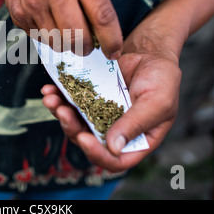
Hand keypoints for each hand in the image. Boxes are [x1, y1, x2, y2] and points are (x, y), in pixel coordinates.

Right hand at [0, 0, 122, 57]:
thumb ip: (93, 0)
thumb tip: (105, 38)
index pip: (102, 15)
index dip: (111, 39)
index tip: (114, 52)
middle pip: (77, 35)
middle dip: (86, 48)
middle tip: (87, 47)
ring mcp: (34, 1)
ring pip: (58, 42)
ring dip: (66, 45)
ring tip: (66, 32)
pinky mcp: (20, 14)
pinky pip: (41, 40)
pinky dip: (49, 38)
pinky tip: (49, 23)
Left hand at [41, 32, 180, 171]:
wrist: (150, 53)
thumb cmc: (162, 79)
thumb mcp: (156, 102)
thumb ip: (136, 125)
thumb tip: (113, 147)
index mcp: (137, 141)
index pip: (116, 160)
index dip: (98, 155)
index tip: (85, 139)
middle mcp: (115, 132)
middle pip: (89, 141)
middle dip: (72, 128)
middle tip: (62, 112)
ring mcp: (100, 115)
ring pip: (75, 123)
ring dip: (60, 113)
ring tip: (51, 99)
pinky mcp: (90, 99)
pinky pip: (71, 102)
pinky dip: (59, 97)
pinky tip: (50, 88)